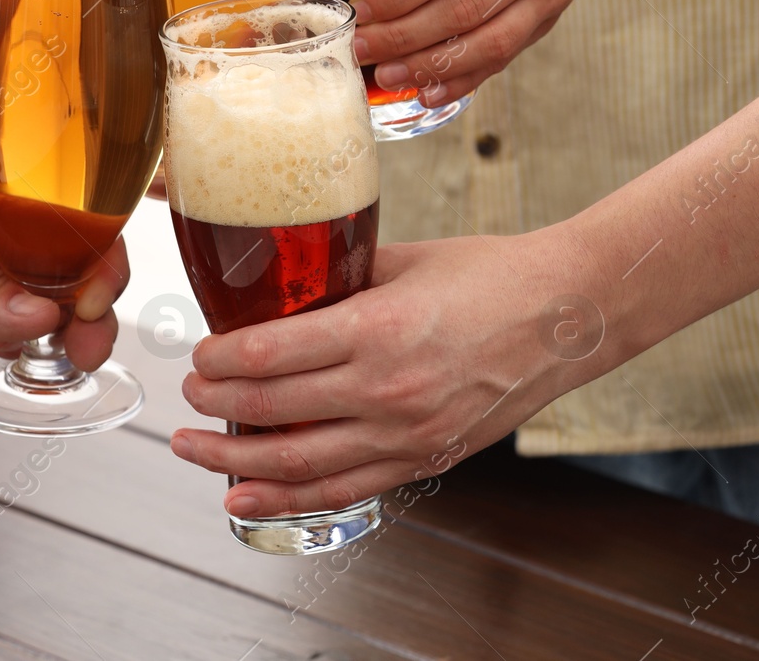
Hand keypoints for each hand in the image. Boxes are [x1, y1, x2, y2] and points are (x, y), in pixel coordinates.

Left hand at [0, 82, 129, 366]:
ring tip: (25, 348)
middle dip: (79, 317)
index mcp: (11, 180)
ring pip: (17, 316)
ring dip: (28, 339)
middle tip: (85, 348)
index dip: (100, 263)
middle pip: (58, 280)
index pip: (79, 224)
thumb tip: (39, 324)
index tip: (96, 298)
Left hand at [168, 226, 610, 517]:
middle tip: (189, 396)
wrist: (568, 314)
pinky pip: (341, 490)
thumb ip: (342, 277)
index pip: (268, 356)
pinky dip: (286, 499)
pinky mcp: (424, 457)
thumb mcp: (405, 259)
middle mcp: (386, 389)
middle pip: (270, 412)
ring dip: (232, 461)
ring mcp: (405, 432)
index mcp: (377, 329)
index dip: (217, 361)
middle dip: (214, 406)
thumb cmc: (494, 277)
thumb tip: (288, 285)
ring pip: (296, 465)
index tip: (199, 355)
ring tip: (194, 449)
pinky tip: (245, 494)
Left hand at [350, 0, 599, 105]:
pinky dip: (466, 78)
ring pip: (488, 43)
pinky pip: (505, 55)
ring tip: (388, 76)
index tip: (359, 8)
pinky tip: (429, 91)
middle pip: (463, 11)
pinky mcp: (551, 15)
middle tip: (360, 48)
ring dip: (433, 66)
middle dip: (404, 37)